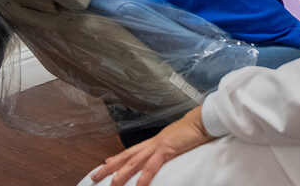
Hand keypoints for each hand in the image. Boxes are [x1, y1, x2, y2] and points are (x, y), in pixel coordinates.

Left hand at [87, 106, 213, 185]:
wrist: (203, 120)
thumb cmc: (193, 131)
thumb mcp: (176, 143)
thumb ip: (166, 150)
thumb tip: (163, 156)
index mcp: (154, 142)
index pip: (131, 151)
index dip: (117, 158)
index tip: (105, 164)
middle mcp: (152, 143)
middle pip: (127, 156)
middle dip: (110, 167)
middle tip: (95, 175)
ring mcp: (159, 145)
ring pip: (135, 161)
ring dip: (122, 173)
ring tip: (111, 184)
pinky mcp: (168, 149)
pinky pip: (153, 165)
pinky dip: (145, 176)